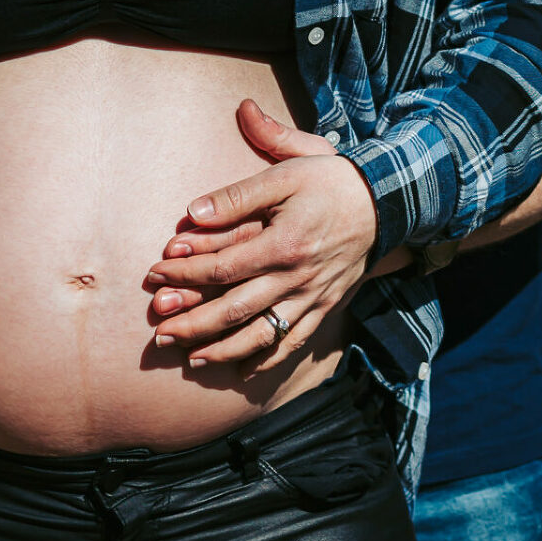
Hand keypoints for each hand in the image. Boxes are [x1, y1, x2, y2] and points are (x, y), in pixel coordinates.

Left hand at [143, 100, 382, 372]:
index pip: (222, 268)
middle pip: (235, 311)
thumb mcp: (286, 170)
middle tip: (160, 336)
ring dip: (225, 351)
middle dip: (194, 326)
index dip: (185, 275)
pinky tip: (243, 370)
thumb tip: (193, 212)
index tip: (155, 275)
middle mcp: (297, 278)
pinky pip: (294, 342)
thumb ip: (238, 193)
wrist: (386, 201)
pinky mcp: (325, 307)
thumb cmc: (330, 181)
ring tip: (192, 360)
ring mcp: (312, 297)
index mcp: (283, 243)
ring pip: (263, 335)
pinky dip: (268, 359)